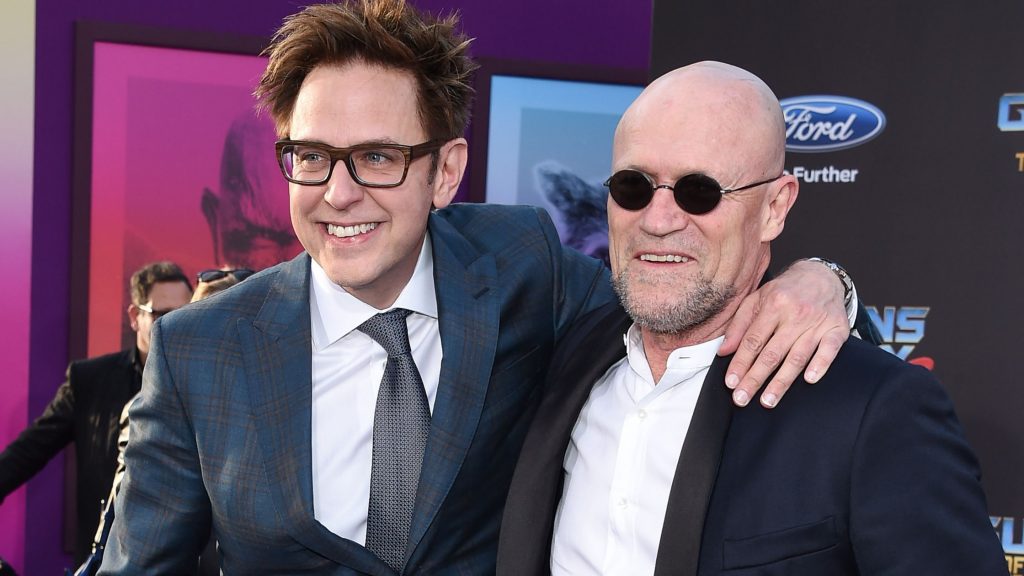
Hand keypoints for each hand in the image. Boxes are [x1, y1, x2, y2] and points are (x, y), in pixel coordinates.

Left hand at [718, 259, 849, 407]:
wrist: (821, 274)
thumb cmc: (785, 291)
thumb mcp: (756, 299)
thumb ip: (739, 325)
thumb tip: (724, 351)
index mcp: (773, 305)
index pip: (753, 340)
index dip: (740, 363)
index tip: (731, 382)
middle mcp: (795, 314)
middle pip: (772, 353)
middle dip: (755, 379)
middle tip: (742, 399)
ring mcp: (817, 323)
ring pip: (797, 357)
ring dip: (782, 381)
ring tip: (768, 400)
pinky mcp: (837, 329)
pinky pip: (829, 350)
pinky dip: (820, 365)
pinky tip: (809, 380)